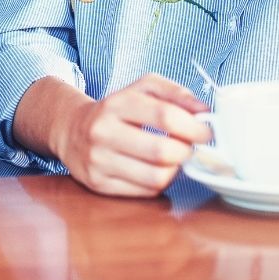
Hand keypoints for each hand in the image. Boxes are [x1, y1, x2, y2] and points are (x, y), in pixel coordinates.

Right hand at [52, 74, 209, 196]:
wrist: (71, 130)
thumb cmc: (116, 110)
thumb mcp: (142, 88)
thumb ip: (175, 93)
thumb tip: (204, 110)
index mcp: (116, 104)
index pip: (165, 116)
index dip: (194, 126)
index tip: (207, 132)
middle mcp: (103, 132)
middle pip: (162, 151)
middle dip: (187, 151)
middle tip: (191, 147)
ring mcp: (98, 160)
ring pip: (157, 176)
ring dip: (176, 170)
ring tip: (175, 158)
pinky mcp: (98, 183)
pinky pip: (145, 191)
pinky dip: (160, 182)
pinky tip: (157, 169)